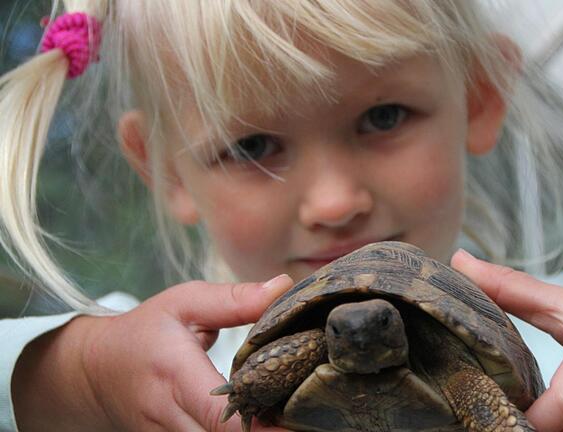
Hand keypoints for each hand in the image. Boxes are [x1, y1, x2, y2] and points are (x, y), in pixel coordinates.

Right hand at [13, 277, 294, 431]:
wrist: (93, 373)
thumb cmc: (144, 332)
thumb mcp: (184, 303)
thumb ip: (234, 300)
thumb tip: (284, 286)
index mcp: (174, 374)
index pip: (218, 411)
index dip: (259, 422)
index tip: (297, 418)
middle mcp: (168, 415)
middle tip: (310, 415)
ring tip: (295, 419)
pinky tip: (265, 423)